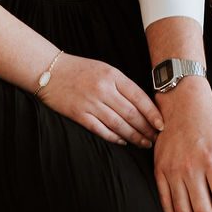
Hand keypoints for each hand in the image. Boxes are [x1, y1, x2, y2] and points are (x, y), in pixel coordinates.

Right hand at [37, 53, 163, 147]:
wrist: (50, 70)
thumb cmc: (80, 69)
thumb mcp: (104, 69)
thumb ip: (122, 84)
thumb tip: (143, 104)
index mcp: (112, 75)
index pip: (139, 96)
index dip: (152, 113)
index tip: (162, 124)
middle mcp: (103, 89)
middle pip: (131, 113)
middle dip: (146, 128)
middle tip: (156, 138)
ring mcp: (91, 103)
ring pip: (118, 124)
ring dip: (134, 136)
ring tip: (144, 143)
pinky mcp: (79, 114)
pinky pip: (101, 129)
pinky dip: (114, 137)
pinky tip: (123, 141)